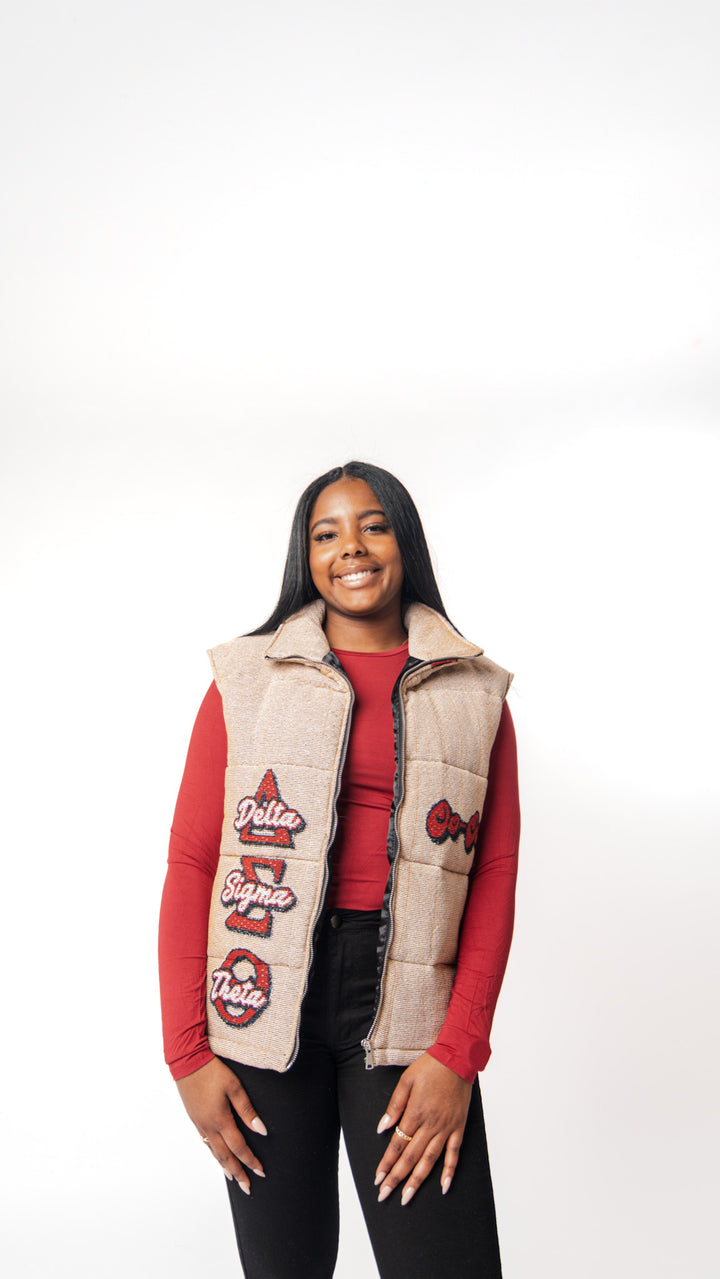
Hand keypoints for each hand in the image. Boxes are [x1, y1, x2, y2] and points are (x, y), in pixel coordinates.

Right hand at [175, 1056, 266, 1193]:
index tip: (260, 1171)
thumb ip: (247, 1110)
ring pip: (214, 1152)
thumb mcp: (234, 1087)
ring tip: (233, 1178)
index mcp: (220, 1120)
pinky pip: (206, 1143)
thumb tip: (261, 1130)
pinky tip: (218, 1156)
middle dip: (238, 1172)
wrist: (187, 1061)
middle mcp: (208, 1126)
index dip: (250, 1161)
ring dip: (225, 1166)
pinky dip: (214, 1154)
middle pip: (225, 1156)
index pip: (239, 1147)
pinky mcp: (194, 1119)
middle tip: (247, 1187)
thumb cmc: (212, 1071)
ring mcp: (199, 1124)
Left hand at [374, 1053, 471, 1204]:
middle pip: (411, 1157)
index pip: (397, 1145)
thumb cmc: (430, 1067)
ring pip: (430, 1161)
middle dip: (396, 1178)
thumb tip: (382, 1128)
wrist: (457, 1059)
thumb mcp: (406, 1081)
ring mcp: (446, 1128)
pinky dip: (450, 1171)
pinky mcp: (459, 1128)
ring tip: (407, 1197)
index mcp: (415, 1113)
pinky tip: (444, 1187)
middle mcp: (431, 1125)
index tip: (378, 1179)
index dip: (387, 1163)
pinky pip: (454, 1154)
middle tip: (385, 1195)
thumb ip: (394, 1106)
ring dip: (418, 1181)